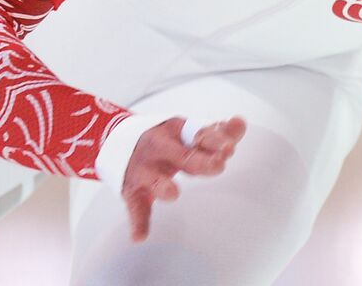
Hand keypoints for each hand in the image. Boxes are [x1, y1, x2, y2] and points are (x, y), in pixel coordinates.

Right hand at [121, 115, 247, 241]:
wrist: (121, 143)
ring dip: (162, 186)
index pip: (198, 134)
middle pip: (181, 155)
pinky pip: (135, 207)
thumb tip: (240, 124)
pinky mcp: (132, 190)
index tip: (230, 148)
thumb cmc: (167, 142)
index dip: (215, 141)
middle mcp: (159, 148)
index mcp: (176, 131)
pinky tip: (140, 236)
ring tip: (173, 194)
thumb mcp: (189, 134)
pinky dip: (137, 222)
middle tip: (218, 166)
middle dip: (199, 161)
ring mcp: (144, 169)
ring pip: (153, 179)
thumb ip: (217, 133)